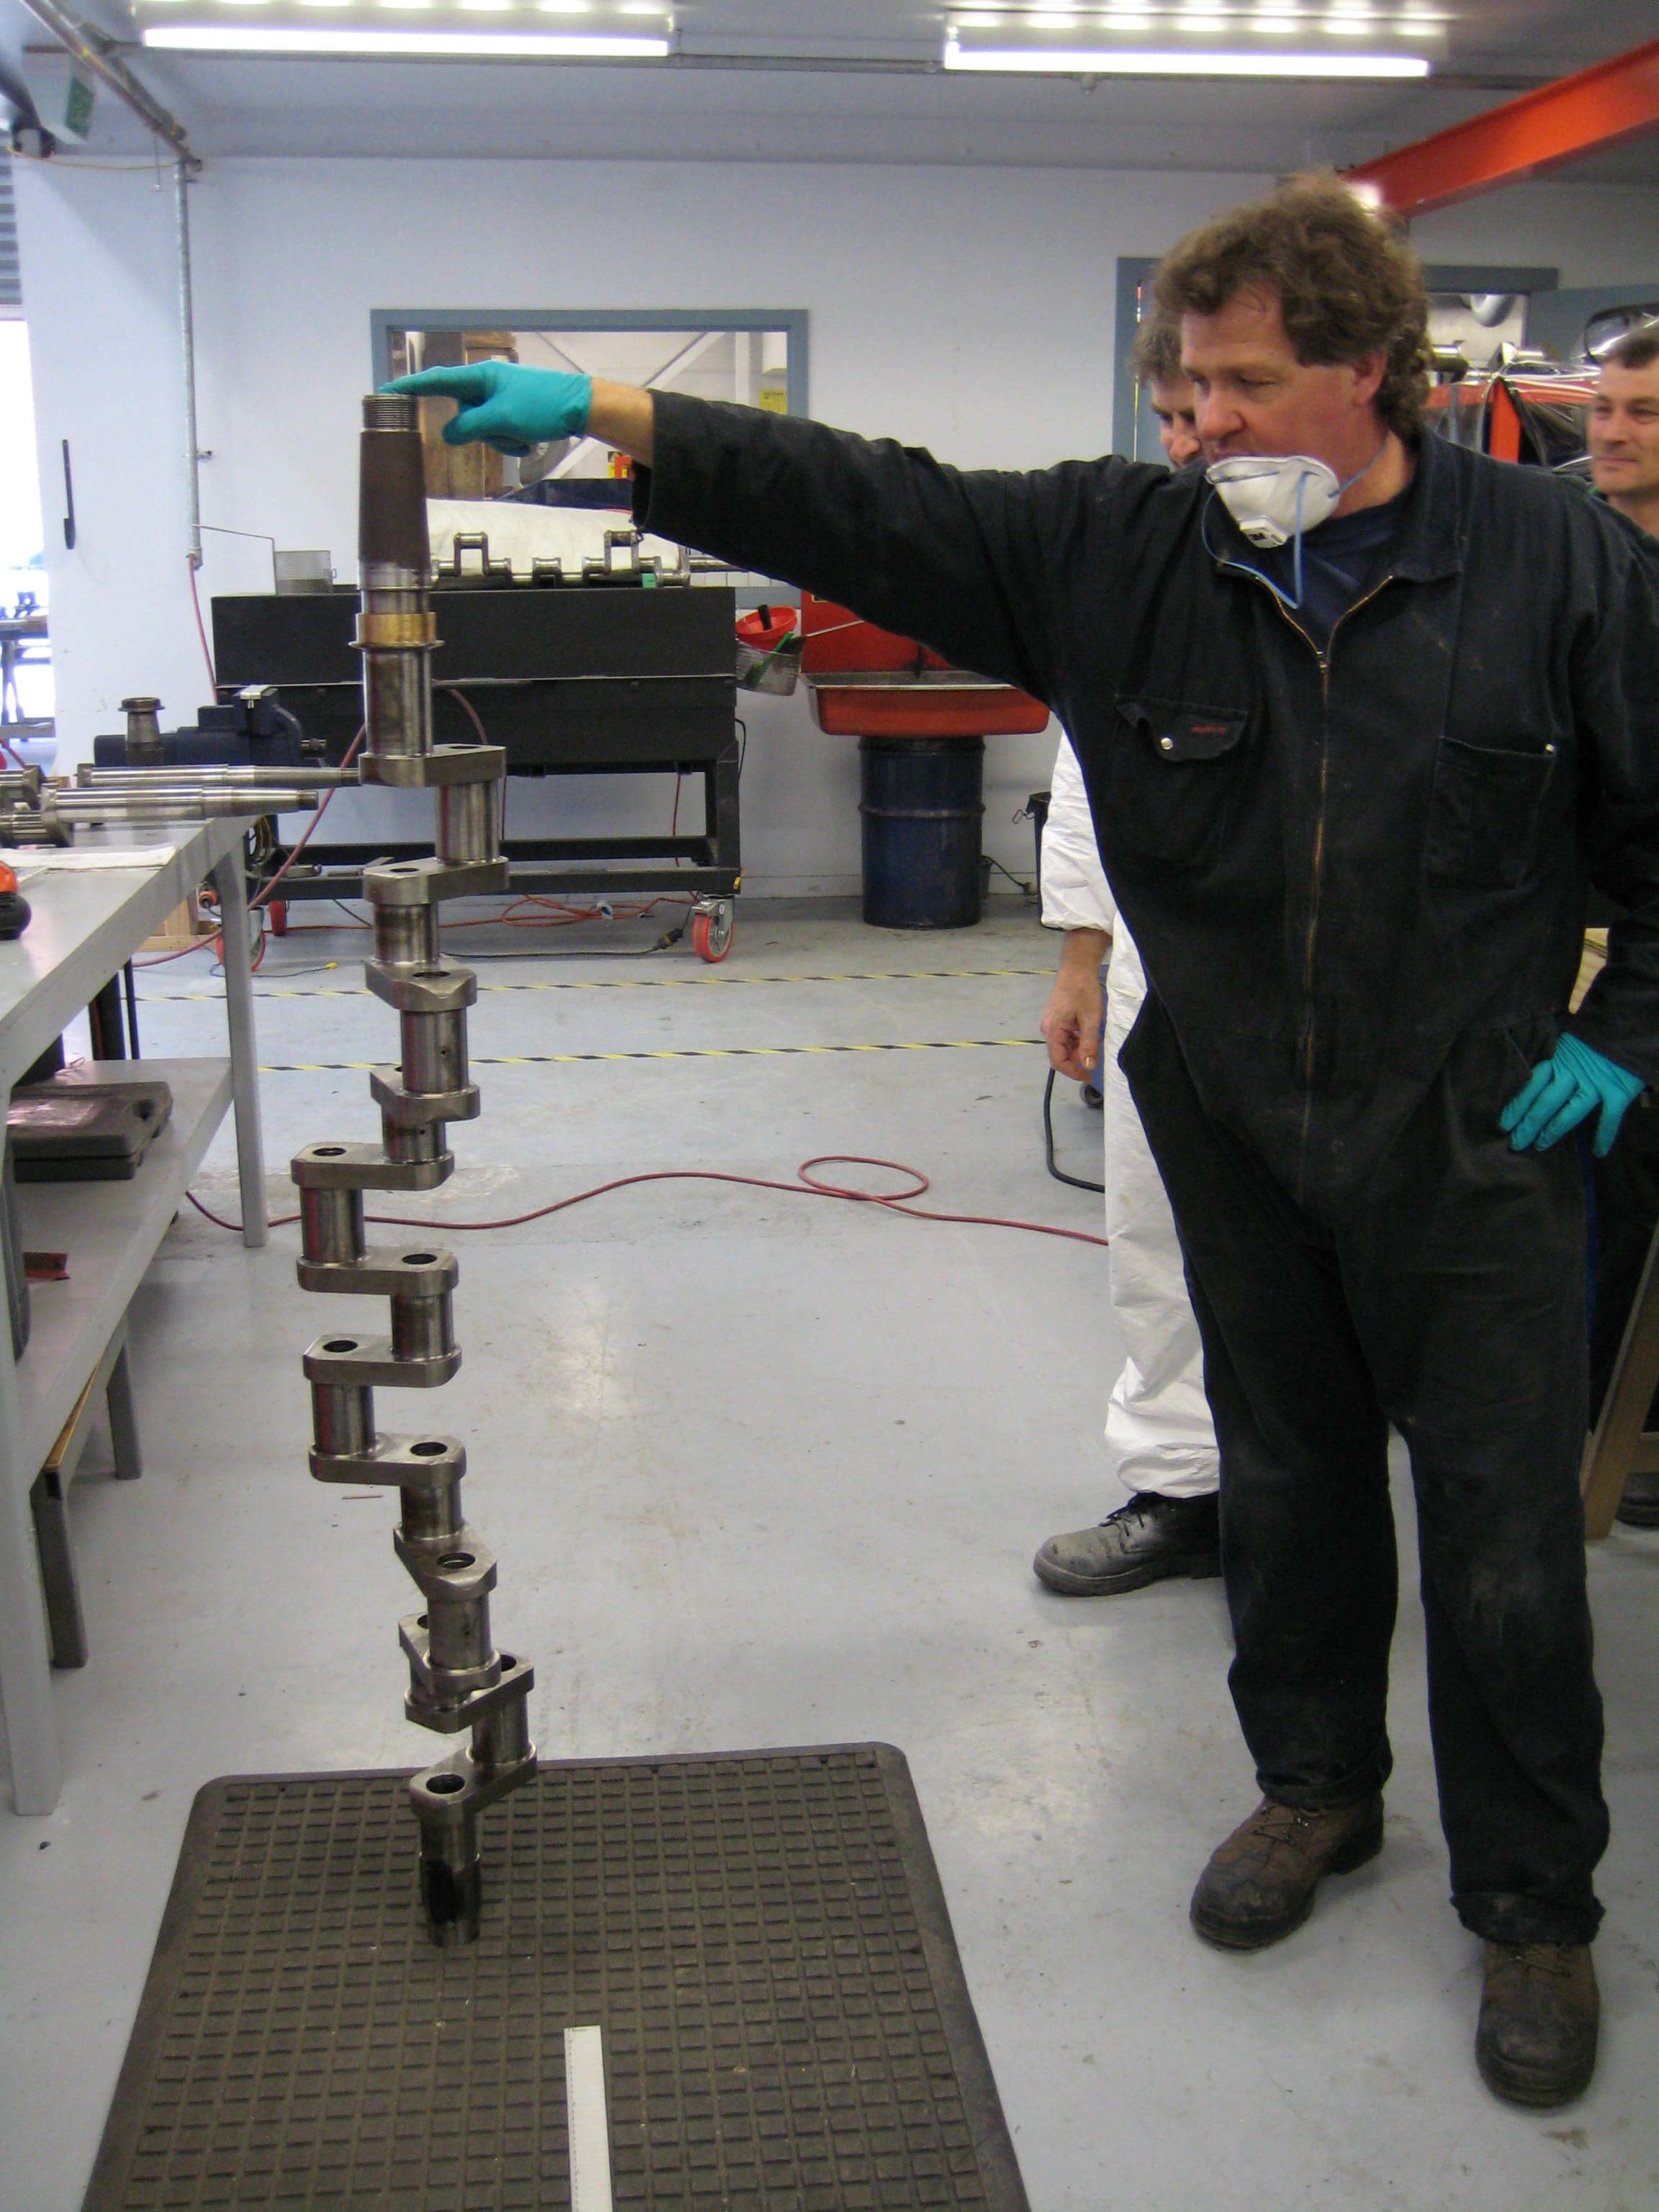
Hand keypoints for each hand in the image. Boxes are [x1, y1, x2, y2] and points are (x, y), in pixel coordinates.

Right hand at [380, 363, 591, 455]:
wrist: (580, 407)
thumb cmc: (541, 405)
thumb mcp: (499, 419)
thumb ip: (467, 427)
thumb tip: (448, 435)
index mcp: (478, 377)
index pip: (434, 381)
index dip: (407, 388)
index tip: (383, 393)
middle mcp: (485, 386)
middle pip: (463, 417)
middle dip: (483, 432)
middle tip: (508, 430)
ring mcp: (499, 400)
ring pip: (483, 431)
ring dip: (502, 440)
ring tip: (524, 433)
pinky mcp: (512, 413)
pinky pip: (500, 435)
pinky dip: (513, 441)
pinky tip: (531, 437)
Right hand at [1041, 929, 1107, 1082]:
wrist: (1077, 967)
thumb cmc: (1084, 991)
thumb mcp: (1090, 1019)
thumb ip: (1088, 1044)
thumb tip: (1088, 1066)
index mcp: (1052, 1030)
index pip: (1058, 1061)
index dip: (1073, 1072)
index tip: (1088, 1076)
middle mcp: (1047, 1029)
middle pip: (1060, 1054)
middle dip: (1077, 1058)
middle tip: (1095, 1054)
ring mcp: (1050, 1023)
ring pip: (1063, 1045)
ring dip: (1078, 1048)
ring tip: (1093, 1039)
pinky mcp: (1055, 1018)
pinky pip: (1064, 1036)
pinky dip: (1076, 1039)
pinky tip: (1086, 1030)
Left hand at [1500, 1032, 1643, 1157]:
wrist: (1631, 1020)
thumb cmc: (1599, 1027)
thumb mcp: (1571, 1033)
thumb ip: (1556, 1050)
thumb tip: (1534, 1068)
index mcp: (1558, 1056)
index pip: (1531, 1084)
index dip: (1517, 1104)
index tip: (1502, 1123)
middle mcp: (1573, 1071)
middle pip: (1545, 1102)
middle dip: (1528, 1123)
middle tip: (1514, 1143)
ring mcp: (1595, 1082)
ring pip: (1569, 1112)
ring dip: (1553, 1131)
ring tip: (1539, 1147)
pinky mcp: (1618, 1090)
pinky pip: (1610, 1117)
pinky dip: (1605, 1135)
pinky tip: (1599, 1152)